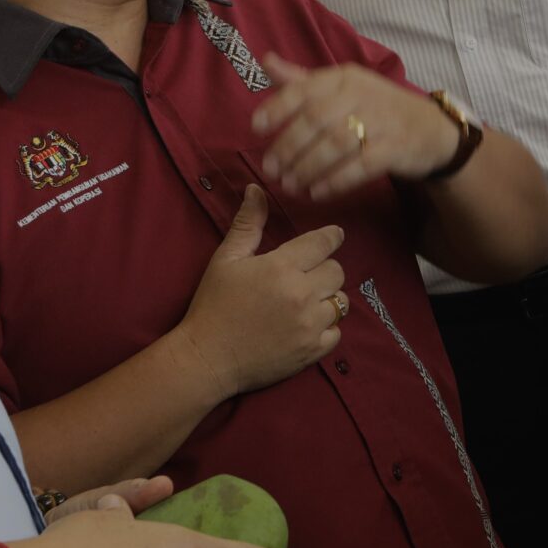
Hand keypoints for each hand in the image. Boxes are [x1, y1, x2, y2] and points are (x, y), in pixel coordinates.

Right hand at [176, 184, 345, 397]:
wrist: (207, 358)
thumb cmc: (213, 305)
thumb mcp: (226, 260)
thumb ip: (248, 224)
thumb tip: (257, 189)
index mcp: (281, 267)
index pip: (324, 242)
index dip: (331, 237)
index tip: (332, 236)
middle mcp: (302, 294)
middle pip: (337, 271)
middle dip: (324, 269)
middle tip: (306, 275)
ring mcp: (310, 325)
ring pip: (340, 302)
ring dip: (327, 298)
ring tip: (305, 301)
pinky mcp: (312, 351)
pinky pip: (337, 332)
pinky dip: (326, 327)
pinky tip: (306, 325)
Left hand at [254, 55, 457, 199]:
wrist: (431, 130)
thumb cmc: (377, 108)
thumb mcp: (342, 88)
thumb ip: (302, 80)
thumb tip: (265, 61)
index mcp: (343, 77)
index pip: (305, 88)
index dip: (277, 108)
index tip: (256, 128)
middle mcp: (361, 94)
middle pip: (316, 120)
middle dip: (288, 147)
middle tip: (270, 171)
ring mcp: (380, 121)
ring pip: (335, 145)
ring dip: (308, 168)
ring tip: (290, 186)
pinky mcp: (395, 149)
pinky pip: (360, 166)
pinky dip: (336, 181)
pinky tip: (317, 193)